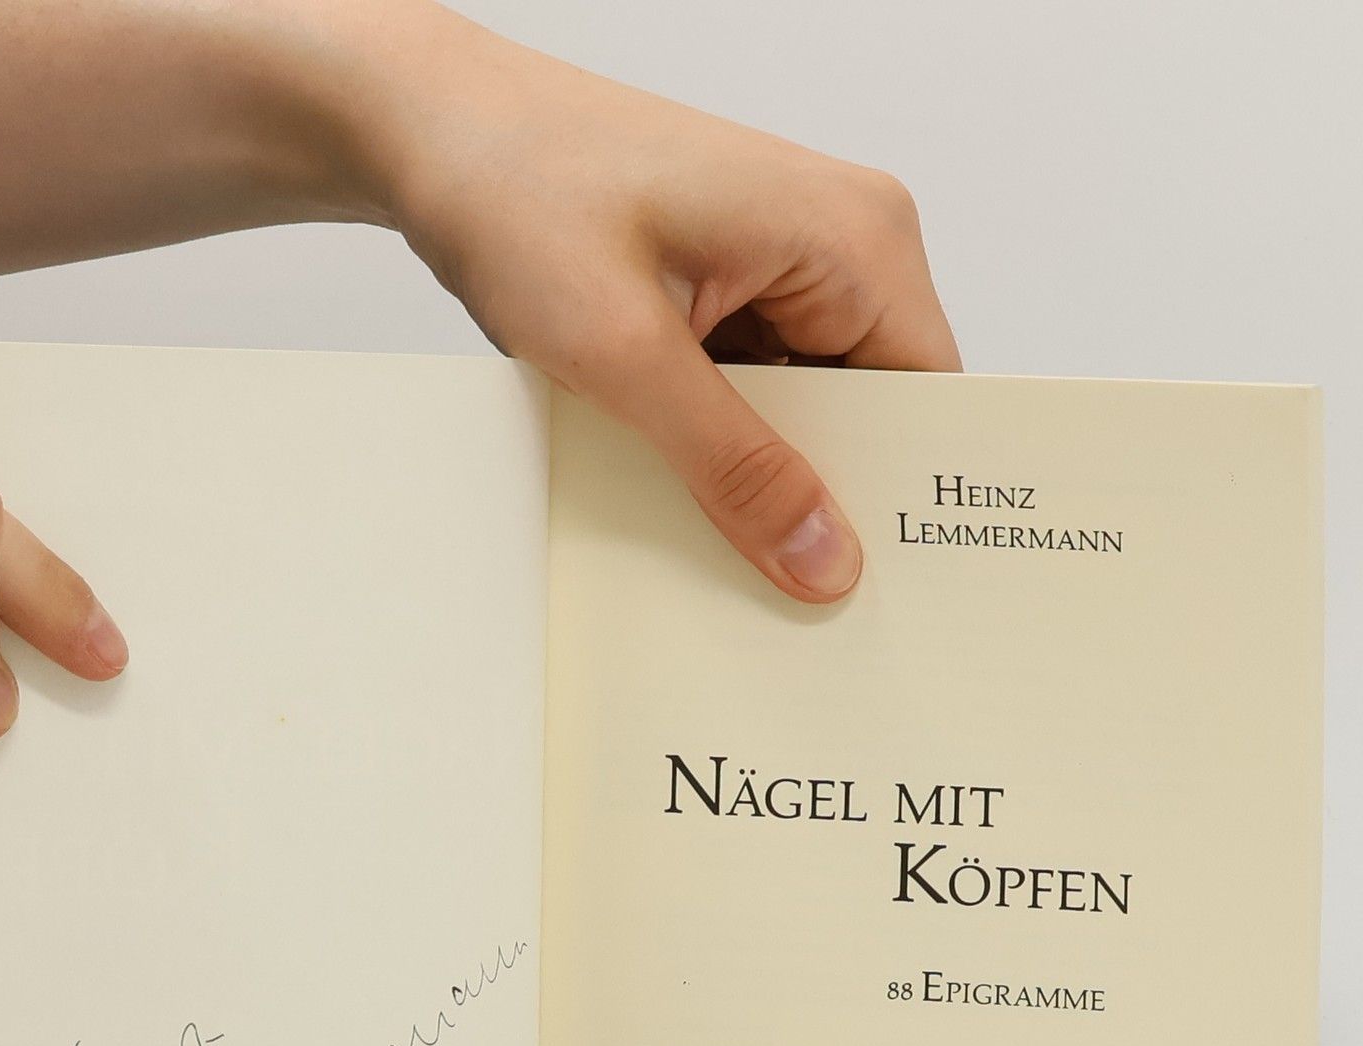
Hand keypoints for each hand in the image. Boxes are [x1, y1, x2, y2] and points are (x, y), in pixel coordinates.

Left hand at [383, 14, 960, 602]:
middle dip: (825, 496)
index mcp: (855, 236)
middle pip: (874, 414)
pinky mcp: (732, 286)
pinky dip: (720, 444)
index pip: (930, 401)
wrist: (432, 135)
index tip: (875, 591)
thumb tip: (825, 558)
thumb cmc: (521, 191)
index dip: (904, 498)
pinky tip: (679, 482)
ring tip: (716, 534)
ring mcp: (785, 264)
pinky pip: (757, 393)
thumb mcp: (628, 352)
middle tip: (784, 590)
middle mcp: (840, 242)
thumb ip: (734, 464)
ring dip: (760, 474)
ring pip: (809, 414)